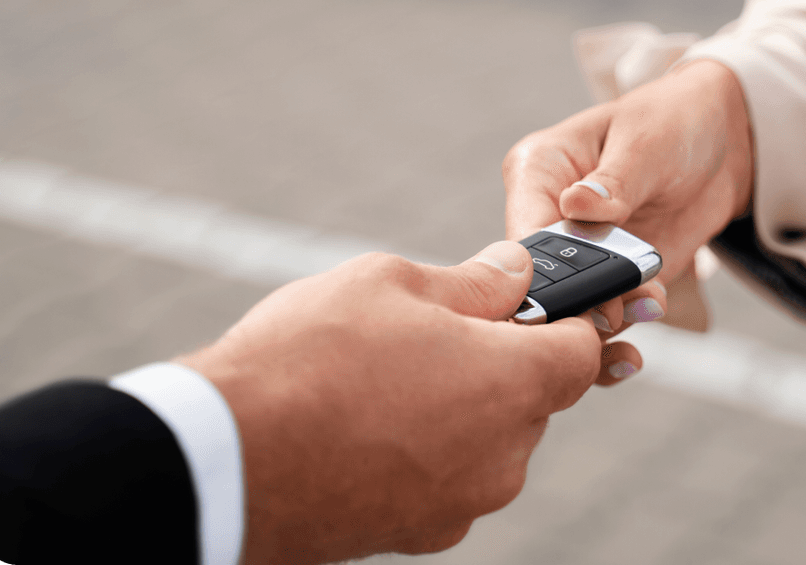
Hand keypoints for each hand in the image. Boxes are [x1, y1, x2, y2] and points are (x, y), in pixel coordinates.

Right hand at [180, 242, 599, 564]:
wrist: (226, 459)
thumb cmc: (311, 358)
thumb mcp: (393, 283)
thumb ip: (473, 281)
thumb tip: (515, 272)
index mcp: (511, 384)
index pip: (580, 351)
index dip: (563, 319)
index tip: (528, 301)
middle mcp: (502, 456)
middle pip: (533, 395)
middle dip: (501, 357)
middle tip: (435, 327)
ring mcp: (460, 504)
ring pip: (489, 436)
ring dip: (461, 403)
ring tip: (388, 371)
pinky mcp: (417, 533)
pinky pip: (449, 474)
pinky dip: (428, 445)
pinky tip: (369, 417)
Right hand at [503, 59, 753, 345]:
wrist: (723, 141)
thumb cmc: (674, 120)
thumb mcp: (645, 141)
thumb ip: (613, 182)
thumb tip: (576, 206)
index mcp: (537, 171)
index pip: (523, 232)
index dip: (540, 273)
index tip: (573, 295)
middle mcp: (548, 216)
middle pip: (540, 282)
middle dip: (575, 306)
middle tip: (613, 313)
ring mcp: (580, 254)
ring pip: (570, 311)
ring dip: (606, 322)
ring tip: (647, 304)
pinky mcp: (612, 279)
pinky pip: (606, 319)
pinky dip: (622, 332)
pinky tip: (647, 322)